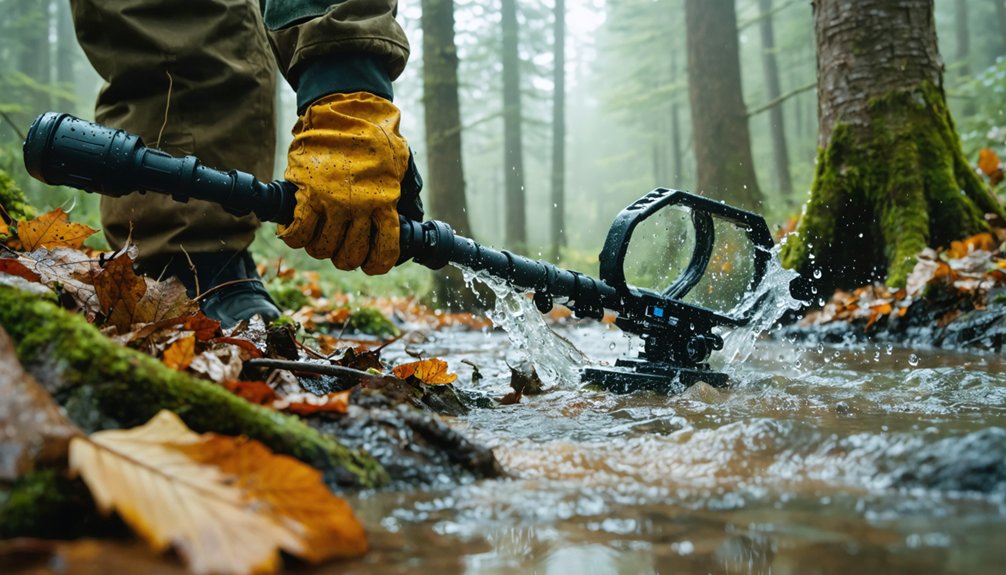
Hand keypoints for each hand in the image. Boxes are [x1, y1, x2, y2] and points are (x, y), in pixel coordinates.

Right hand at [278, 92, 408, 274]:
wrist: (344, 109)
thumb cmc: (373, 136)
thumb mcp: (400, 165)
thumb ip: (404, 193)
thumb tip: (412, 219)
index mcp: (386, 203)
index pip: (386, 251)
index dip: (375, 264)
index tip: (368, 262)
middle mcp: (360, 207)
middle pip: (349, 255)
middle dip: (342, 256)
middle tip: (337, 244)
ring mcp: (333, 202)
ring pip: (322, 248)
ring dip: (317, 247)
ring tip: (315, 235)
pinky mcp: (309, 192)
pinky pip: (299, 231)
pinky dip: (293, 235)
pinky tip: (293, 228)